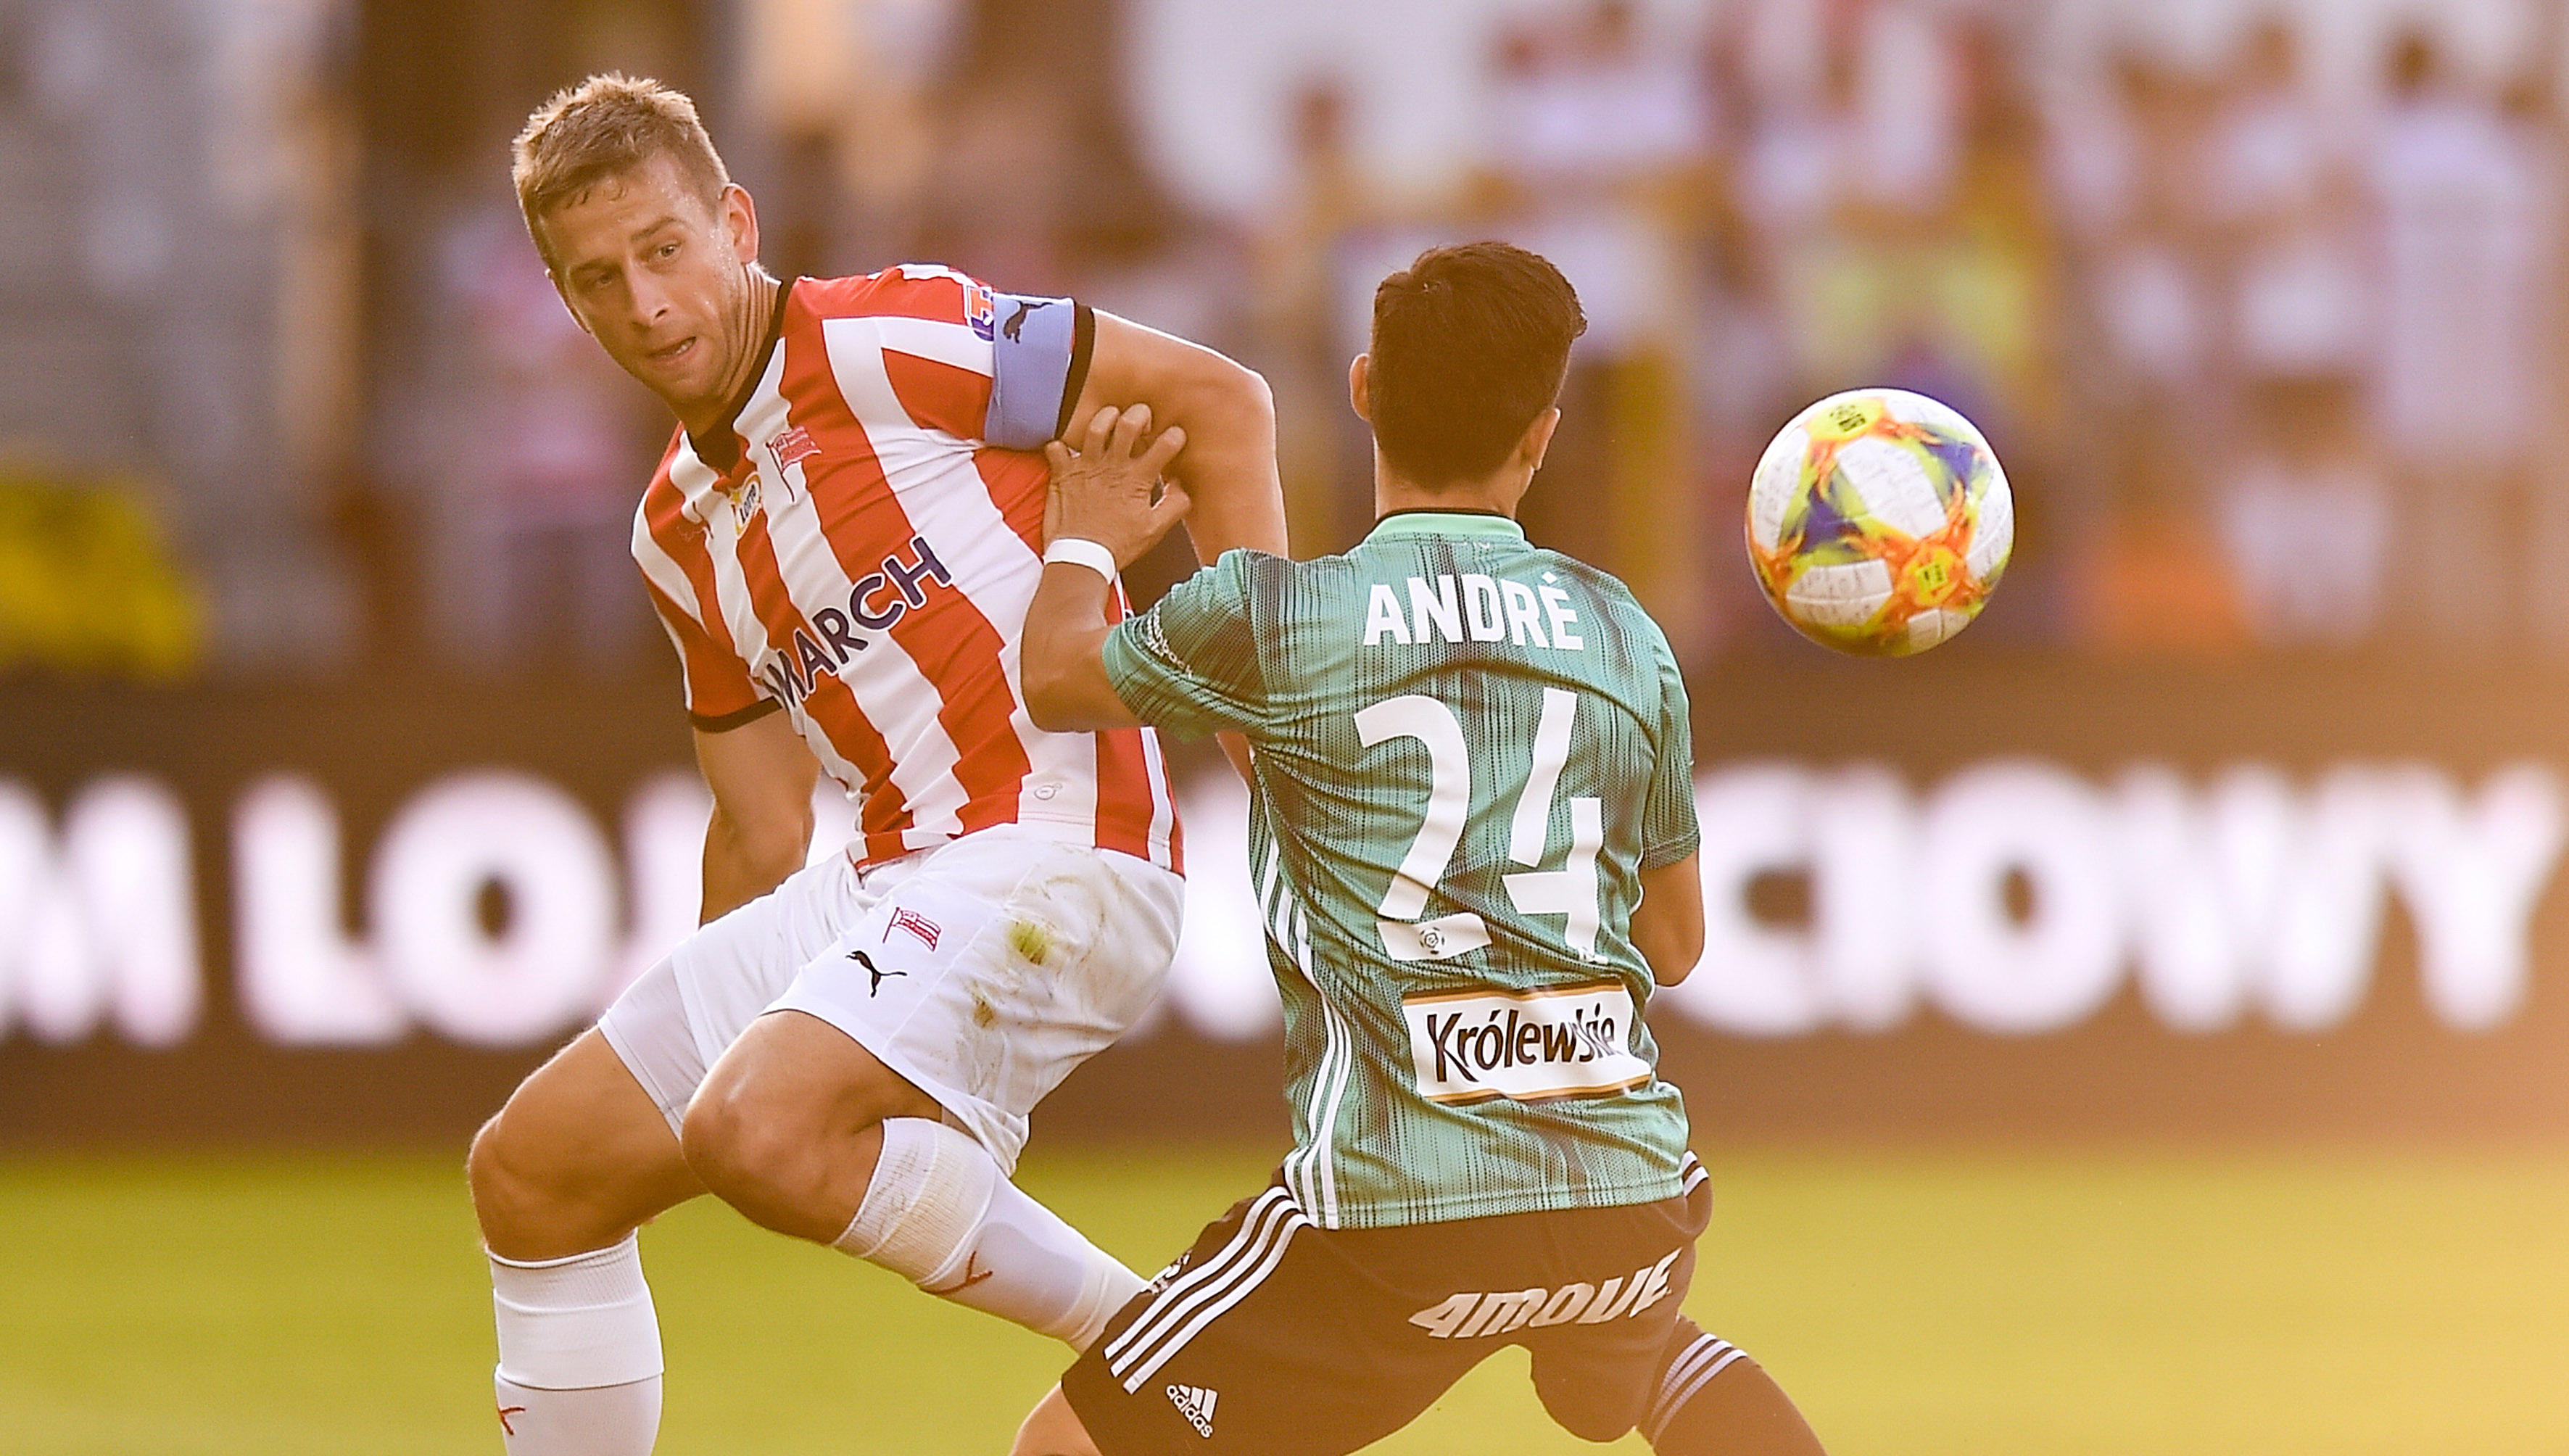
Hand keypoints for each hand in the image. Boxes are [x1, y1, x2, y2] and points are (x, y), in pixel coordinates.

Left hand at [1044, 404, 1189, 569]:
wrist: (1081, 558)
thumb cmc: (1117, 545)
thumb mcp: (1154, 530)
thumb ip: (1174, 505)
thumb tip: (1181, 486)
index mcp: (1137, 479)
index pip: (1165, 445)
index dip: (1175, 437)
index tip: (1174, 439)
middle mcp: (1112, 467)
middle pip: (1129, 423)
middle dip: (1140, 414)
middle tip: (1142, 422)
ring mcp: (1086, 467)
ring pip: (1095, 427)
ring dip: (1104, 419)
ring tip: (1110, 423)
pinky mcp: (1063, 474)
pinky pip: (1056, 448)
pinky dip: (1060, 447)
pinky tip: (1069, 452)